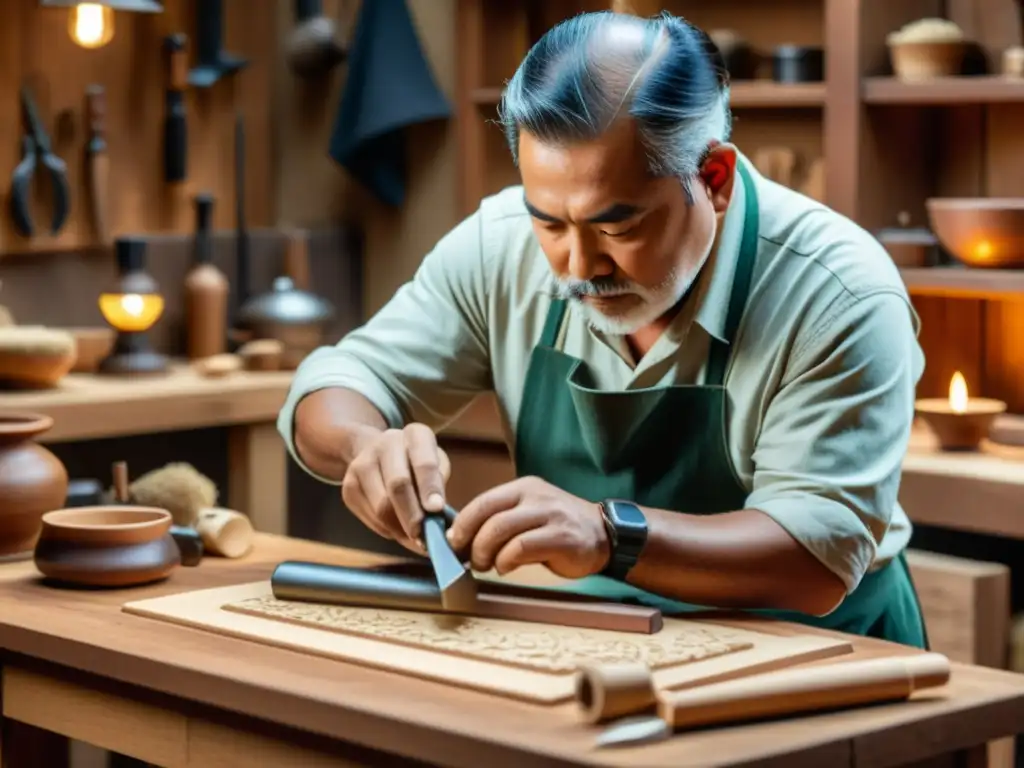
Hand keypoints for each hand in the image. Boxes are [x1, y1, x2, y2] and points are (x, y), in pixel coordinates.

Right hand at [341, 424, 450, 552]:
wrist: (377, 451)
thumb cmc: (417, 463)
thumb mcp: (437, 464)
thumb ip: (439, 488)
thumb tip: (442, 525)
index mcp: (415, 435)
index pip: (423, 462)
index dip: (430, 487)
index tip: (437, 509)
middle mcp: (385, 443)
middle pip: (398, 485)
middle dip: (413, 516)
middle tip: (424, 537)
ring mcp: (362, 464)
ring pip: (381, 506)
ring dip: (401, 529)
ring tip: (415, 539)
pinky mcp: (348, 486)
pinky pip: (370, 517)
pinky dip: (388, 530)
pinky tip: (398, 530)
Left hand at [447, 476, 608, 577]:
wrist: (605, 535)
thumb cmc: (559, 529)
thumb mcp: (529, 515)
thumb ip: (500, 522)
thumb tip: (460, 538)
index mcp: (524, 488)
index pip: (483, 502)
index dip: (462, 524)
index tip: (453, 543)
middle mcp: (536, 496)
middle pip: (488, 516)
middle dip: (470, 542)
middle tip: (469, 559)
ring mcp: (550, 515)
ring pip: (501, 530)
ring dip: (485, 553)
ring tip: (486, 566)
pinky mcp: (561, 537)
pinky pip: (521, 548)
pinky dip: (505, 561)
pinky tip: (506, 568)